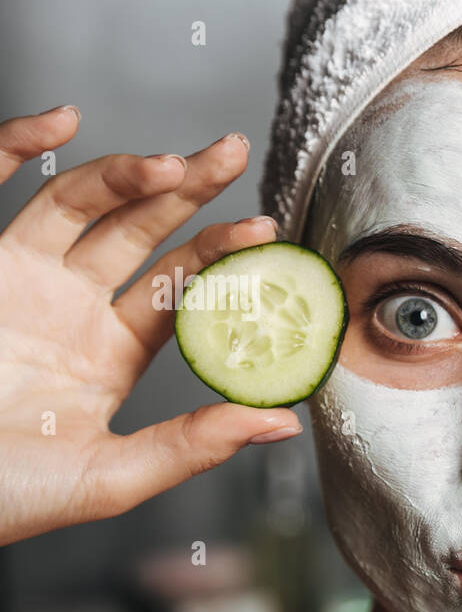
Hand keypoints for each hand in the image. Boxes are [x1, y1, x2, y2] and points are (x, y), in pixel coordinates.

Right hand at [0, 106, 301, 546]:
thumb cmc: (7, 494)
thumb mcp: (111, 477)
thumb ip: (193, 446)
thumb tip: (283, 424)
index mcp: (115, 351)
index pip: (182, 286)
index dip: (221, 254)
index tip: (265, 231)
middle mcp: (75, 306)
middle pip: (143, 232)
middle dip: (189, 190)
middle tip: (232, 153)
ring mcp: (23, 278)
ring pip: (81, 203)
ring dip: (125, 172)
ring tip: (174, 161)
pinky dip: (15, 144)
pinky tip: (60, 118)